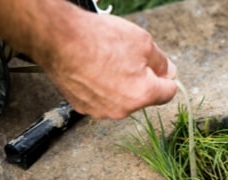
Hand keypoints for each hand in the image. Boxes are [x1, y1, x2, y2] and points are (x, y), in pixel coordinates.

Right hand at [42, 13, 176, 118]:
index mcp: (143, 94)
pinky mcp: (83, 107)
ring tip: (107, 61)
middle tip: (128, 58)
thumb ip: (161, 61)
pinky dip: (101, 87)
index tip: (160, 69)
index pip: (168, 93)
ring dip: (120, 84)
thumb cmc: (100, 40)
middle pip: (144, 96)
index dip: (167, 78)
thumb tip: (168, 71)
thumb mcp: (143, 42)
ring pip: (122, 98)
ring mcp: (101, 111)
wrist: (59, 40)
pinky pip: (102, 98)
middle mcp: (123, 109)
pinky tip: (93, 69)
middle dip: (142, 79)